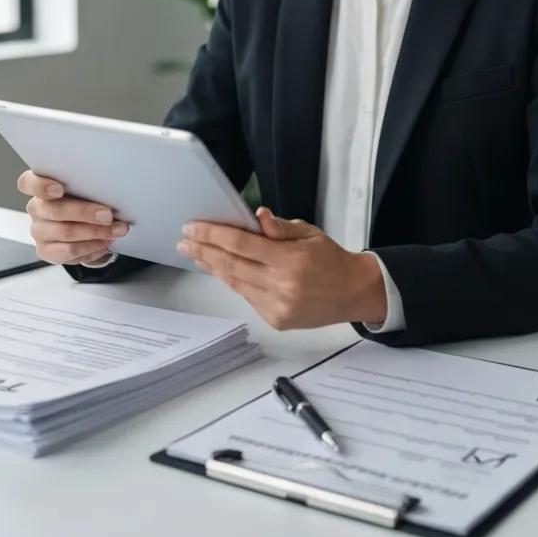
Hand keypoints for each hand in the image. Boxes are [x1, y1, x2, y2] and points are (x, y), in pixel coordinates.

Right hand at [17, 169, 130, 265]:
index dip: (41, 186)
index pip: (28, 183)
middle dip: (85, 213)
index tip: (59, 189)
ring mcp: (39, 231)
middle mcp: (36, 208)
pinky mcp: (45, 251)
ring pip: (66, 232)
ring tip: (116, 230)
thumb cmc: (83, 199)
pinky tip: (105, 242)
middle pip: (55, 210)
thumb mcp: (85, 187)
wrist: (83, 224)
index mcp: (41, 187)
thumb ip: (88, 185)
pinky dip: (91, 247)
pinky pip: (69, 251)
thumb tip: (110, 187)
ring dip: (96, 232)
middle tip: (108, 215)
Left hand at [176, 207, 386, 329]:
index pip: (241, 244)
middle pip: (231, 264)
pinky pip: (247, 296)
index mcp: (290, 259)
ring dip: (212, 267)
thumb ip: (280, 227)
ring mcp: (277, 306)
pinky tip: (220, 269)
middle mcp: (282, 285)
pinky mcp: (276, 320)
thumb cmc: (331, 259)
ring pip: (235, 282)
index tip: (193, 227)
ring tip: (195, 254)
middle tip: (184, 240)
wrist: (353, 292)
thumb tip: (257, 216)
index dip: (213, 235)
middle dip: (203, 251)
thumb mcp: (310, 233)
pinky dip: (232, 281)